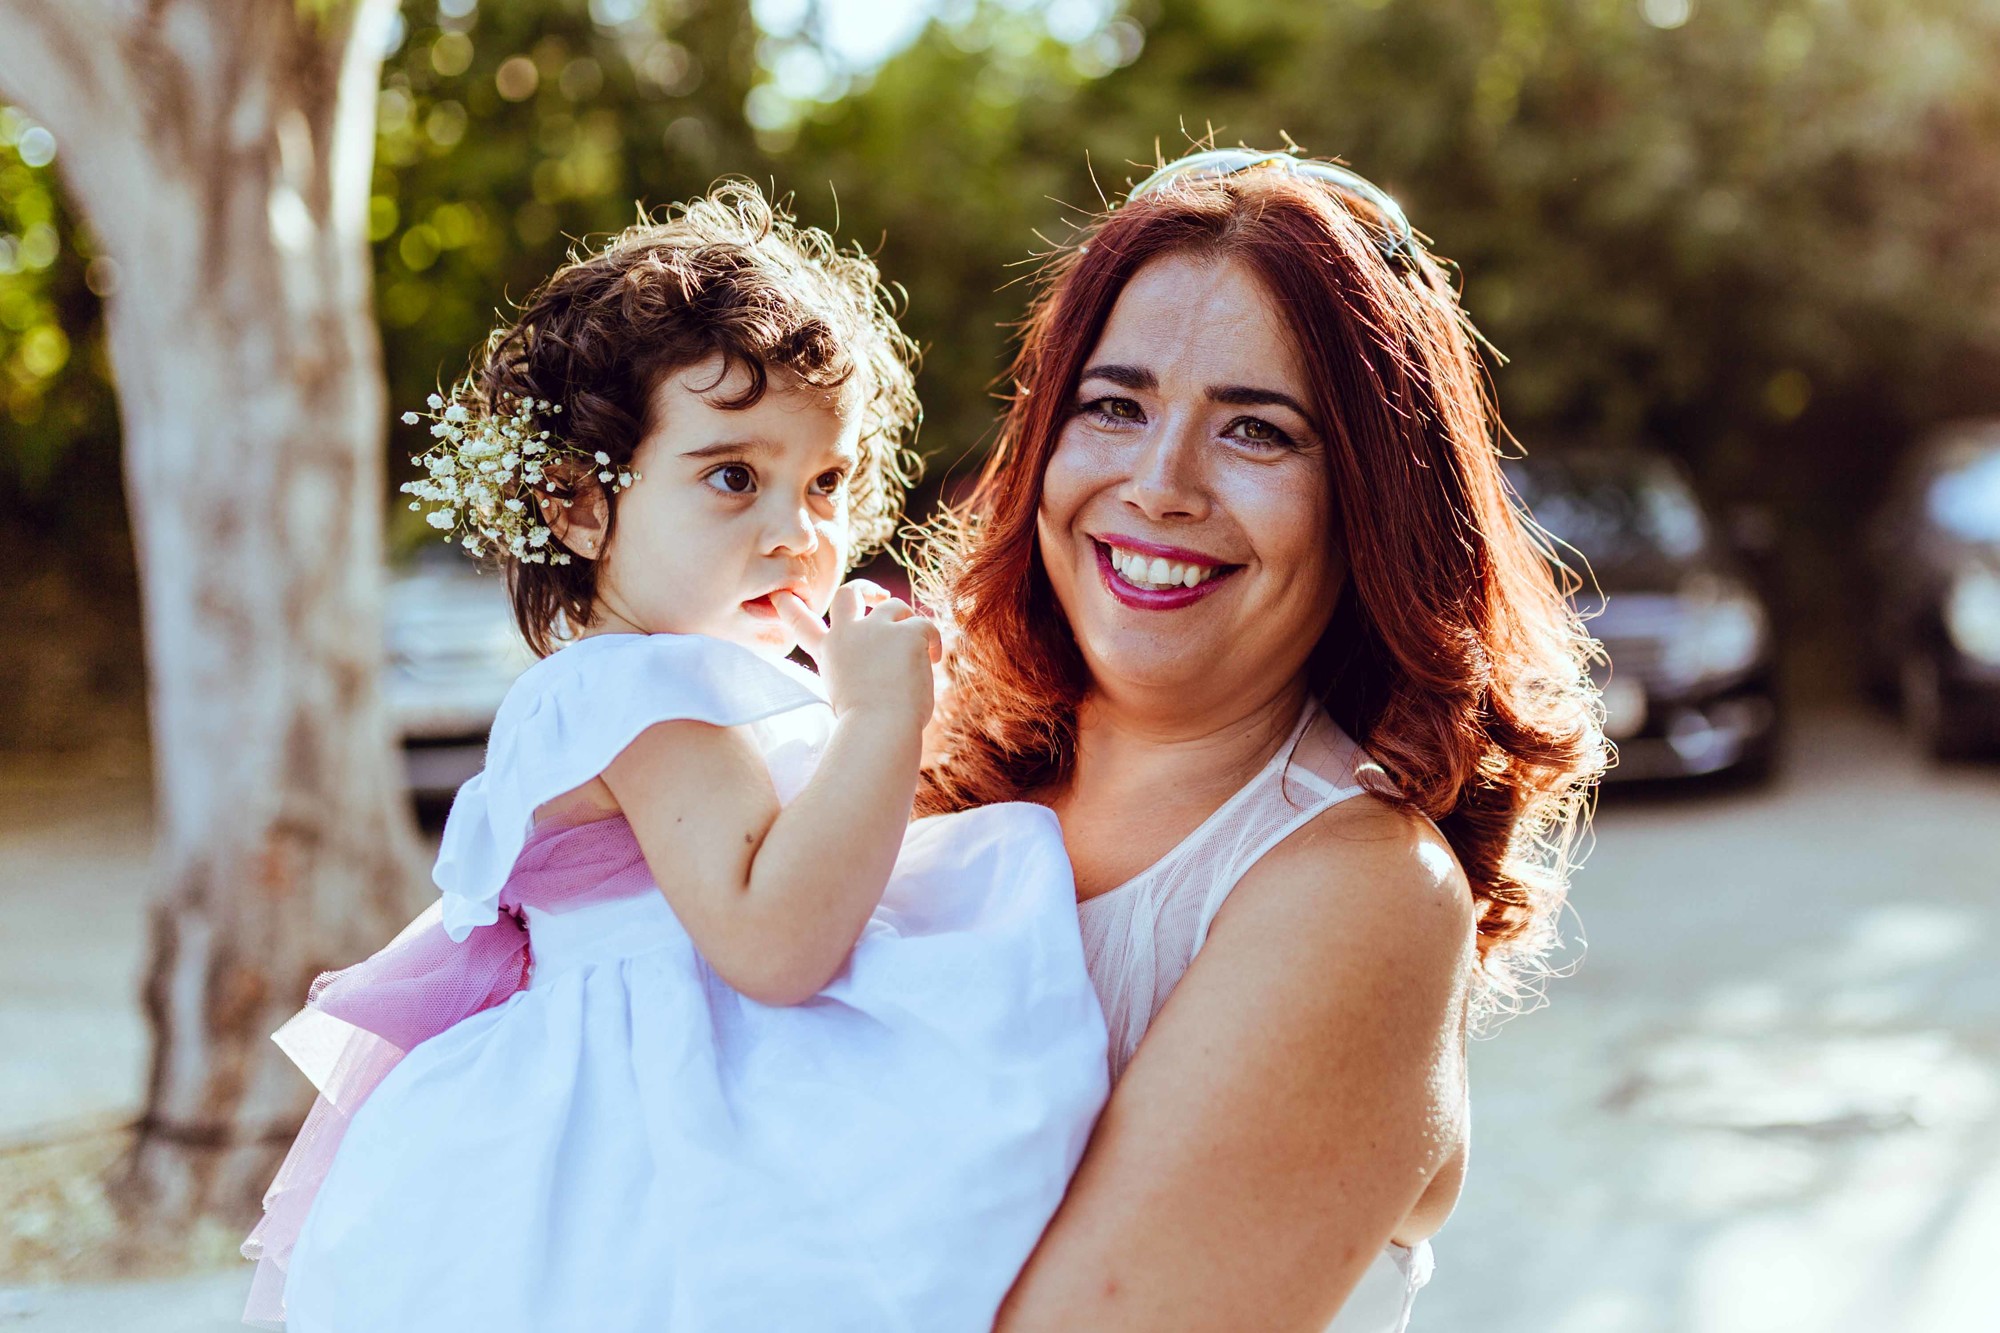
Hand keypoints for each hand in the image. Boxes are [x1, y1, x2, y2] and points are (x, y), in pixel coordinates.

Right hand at [775, 581, 940, 727]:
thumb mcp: (847, 698)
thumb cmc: (866, 726)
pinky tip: (933, 660)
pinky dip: (932, 642)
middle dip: (864, 589)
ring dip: (907, 621)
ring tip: (919, 648)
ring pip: (895, 605)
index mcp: (829, 653)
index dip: (791, 609)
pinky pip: (926, 625)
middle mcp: (847, 634)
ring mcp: (877, 629)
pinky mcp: (907, 632)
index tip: (781, 595)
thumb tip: (888, 672)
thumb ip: (857, 675)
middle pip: (848, 594)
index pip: (803, 625)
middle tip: (878, 595)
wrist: (879, 728)